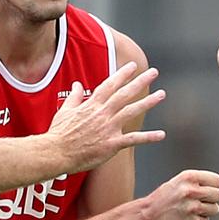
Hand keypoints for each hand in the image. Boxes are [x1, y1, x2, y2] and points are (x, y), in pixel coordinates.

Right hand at [49, 62, 165, 171]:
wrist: (57, 152)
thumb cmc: (59, 133)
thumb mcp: (64, 110)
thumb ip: (75, 97)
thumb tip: (78, 84)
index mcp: (92, 105)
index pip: (110, 85)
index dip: (122, 74)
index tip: (133, 66)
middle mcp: (102, 113)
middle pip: (124, 94)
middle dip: (140, 81)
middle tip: (154, 72)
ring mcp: (108, 128)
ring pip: (132, 111)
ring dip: (148, 102)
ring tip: (161, 94)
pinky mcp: (112, 144)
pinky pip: (133, 139)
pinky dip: (148, 137)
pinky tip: (161, 134)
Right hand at [142, 169, 218, 219]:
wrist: (148, 216)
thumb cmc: (163, 198)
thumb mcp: (178, 181)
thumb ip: (197, 182)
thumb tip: (217, 186)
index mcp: (188, 177)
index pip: (217, 180)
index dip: (213, 186)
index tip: (208, 189)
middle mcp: (191, 191)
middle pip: (218, 194)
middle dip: (211, 198)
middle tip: (200, 201)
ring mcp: (192, 208)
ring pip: (215, 209)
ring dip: (206, 210)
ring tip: (192, 210)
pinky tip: (187, 218)